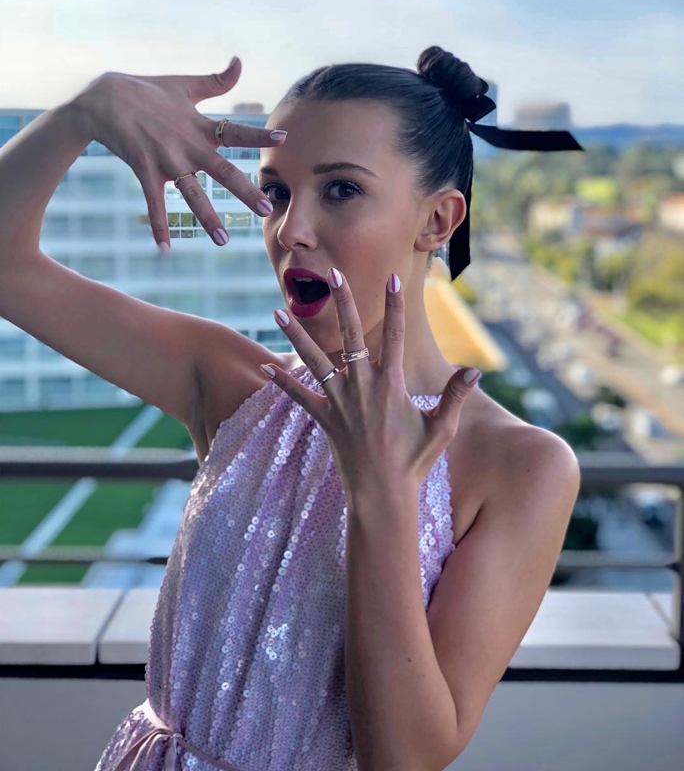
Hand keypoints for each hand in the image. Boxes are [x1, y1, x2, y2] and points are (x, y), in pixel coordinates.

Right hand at [70, 58, 286, 251]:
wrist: (105, 98)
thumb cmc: (148, 90)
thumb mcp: (185, 84)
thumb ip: (216, 81)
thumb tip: (240, 62)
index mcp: (201, 127)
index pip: (237, 132)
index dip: (259, 135)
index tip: (282, 139)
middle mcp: (188, 146)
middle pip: (222, 172)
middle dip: (245, 191)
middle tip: (266, 210)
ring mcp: (167, 161)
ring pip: (192, 194)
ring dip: (207, 218)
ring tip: (223, 240)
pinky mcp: (145, 171)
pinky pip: (154, 204)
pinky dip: (159, 226)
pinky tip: (165, 249)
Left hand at [260, 269, 481, 498]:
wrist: (383, 495)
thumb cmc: (415, 462)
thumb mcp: (442, 429)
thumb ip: (455, 396)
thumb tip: (475, 370)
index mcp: (392, 385)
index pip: (396, 336)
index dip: (395, 306)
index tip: (392, 279)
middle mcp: (363, 388)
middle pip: (351, 336)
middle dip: (343, 303)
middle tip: (333, 274)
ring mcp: (340, 403)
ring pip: (315, 360)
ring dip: (296, 334)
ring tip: (278, 310)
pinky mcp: (324, 419)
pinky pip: (299, 397)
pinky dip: (282, 382)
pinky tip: (264, 366)